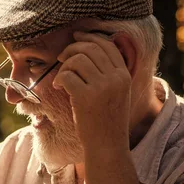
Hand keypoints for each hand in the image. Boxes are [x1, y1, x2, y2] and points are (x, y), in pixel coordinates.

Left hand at [52, 31, 131, 149]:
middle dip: (72, 49)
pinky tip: (58, 87)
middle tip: (62, 58)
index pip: (107, 45)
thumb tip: (88, 48)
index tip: (76, 37)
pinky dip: (59, 79)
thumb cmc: (106, 120)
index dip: (89, 37)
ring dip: (64, 66)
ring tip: (61, 78)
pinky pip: (67, 75)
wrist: (107, 146)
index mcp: (124, 75)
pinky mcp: (86, 97)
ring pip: (77, 60)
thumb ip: (108, 73)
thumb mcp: (116, 93)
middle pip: (90, 48)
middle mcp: (116, 78)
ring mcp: (102, 87)